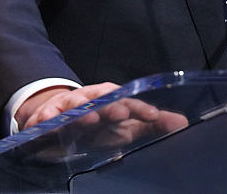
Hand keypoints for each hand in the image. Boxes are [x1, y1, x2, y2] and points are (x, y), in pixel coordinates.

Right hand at [16, 82, 187, 145]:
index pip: (127, 100)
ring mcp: (66, 107)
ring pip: (74, 105)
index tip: (152, 115)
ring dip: (80, 112)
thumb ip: (150, 126)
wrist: (56, 119)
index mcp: (110, 101)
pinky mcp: (45, 117)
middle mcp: (89, 100)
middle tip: (121, 113)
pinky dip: (44, 120)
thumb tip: (183, 123)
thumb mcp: (123, 127)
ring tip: (88, 119)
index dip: (139, 107)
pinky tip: (45, 124)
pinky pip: (44, 118)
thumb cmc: (95, 124)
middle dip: (110, 105)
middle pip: (100, 99)